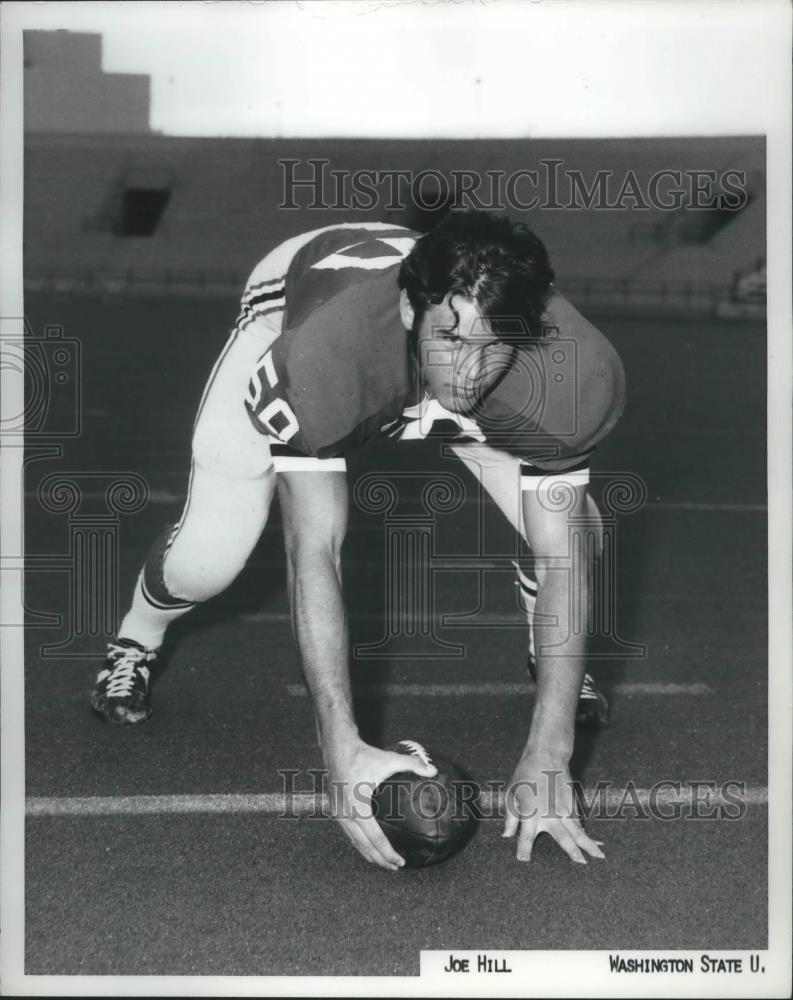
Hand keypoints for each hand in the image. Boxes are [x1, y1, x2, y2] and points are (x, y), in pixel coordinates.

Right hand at [325, 740, 437, 870]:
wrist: (336, 748)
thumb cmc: (363, 755)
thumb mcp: (389, 759)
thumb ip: (412, 764)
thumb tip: (434, 770)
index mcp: (358, 808)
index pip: (375, 839)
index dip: (389, 853)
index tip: (401, 862)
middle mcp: (345, 815)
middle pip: (364, 846)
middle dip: (380, 860)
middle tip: (395, 868)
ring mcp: (337, 814)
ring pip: (354, 842)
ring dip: (368, 854)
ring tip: (383, 862)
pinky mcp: (334, 810)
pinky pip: (348, 833)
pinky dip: (359, 843)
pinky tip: (368, 845)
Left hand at [502, 754, 604, 863]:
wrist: (546, 756)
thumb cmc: (524, 774)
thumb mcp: (511, 794)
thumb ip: (510, 818)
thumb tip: (506, 836)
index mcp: (530, 813)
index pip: (526, 837)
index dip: (524, 850)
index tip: (523, 861)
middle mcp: (549, 814)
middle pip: (564, 838)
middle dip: (572, 853)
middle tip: (581, 865)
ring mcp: (563, 809)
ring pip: (579, 831)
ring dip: (589, 845)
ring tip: (600, 858)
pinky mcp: (572, 804)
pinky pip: (579, 823)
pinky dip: (586, 833)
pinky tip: (595, 843)